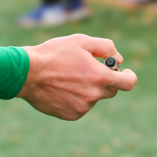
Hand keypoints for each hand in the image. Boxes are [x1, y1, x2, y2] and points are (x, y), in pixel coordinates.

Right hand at [18, 34, 136, 119]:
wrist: (27, 74)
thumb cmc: (54, 54)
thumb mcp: (81, 41)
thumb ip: (105, 48)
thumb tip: (118, 58)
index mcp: (100, 78)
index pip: (128, 83)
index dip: (129, 76)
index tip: (125, 72)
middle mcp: (94, 96)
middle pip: (111, 90)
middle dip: (105, 80)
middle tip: (89, 69)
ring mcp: (82, 107)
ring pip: (93, 97)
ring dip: (88, 88)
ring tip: (68, 76)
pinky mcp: (71, 115)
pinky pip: (81, 106)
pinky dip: (76, 98)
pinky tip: (62, 87)